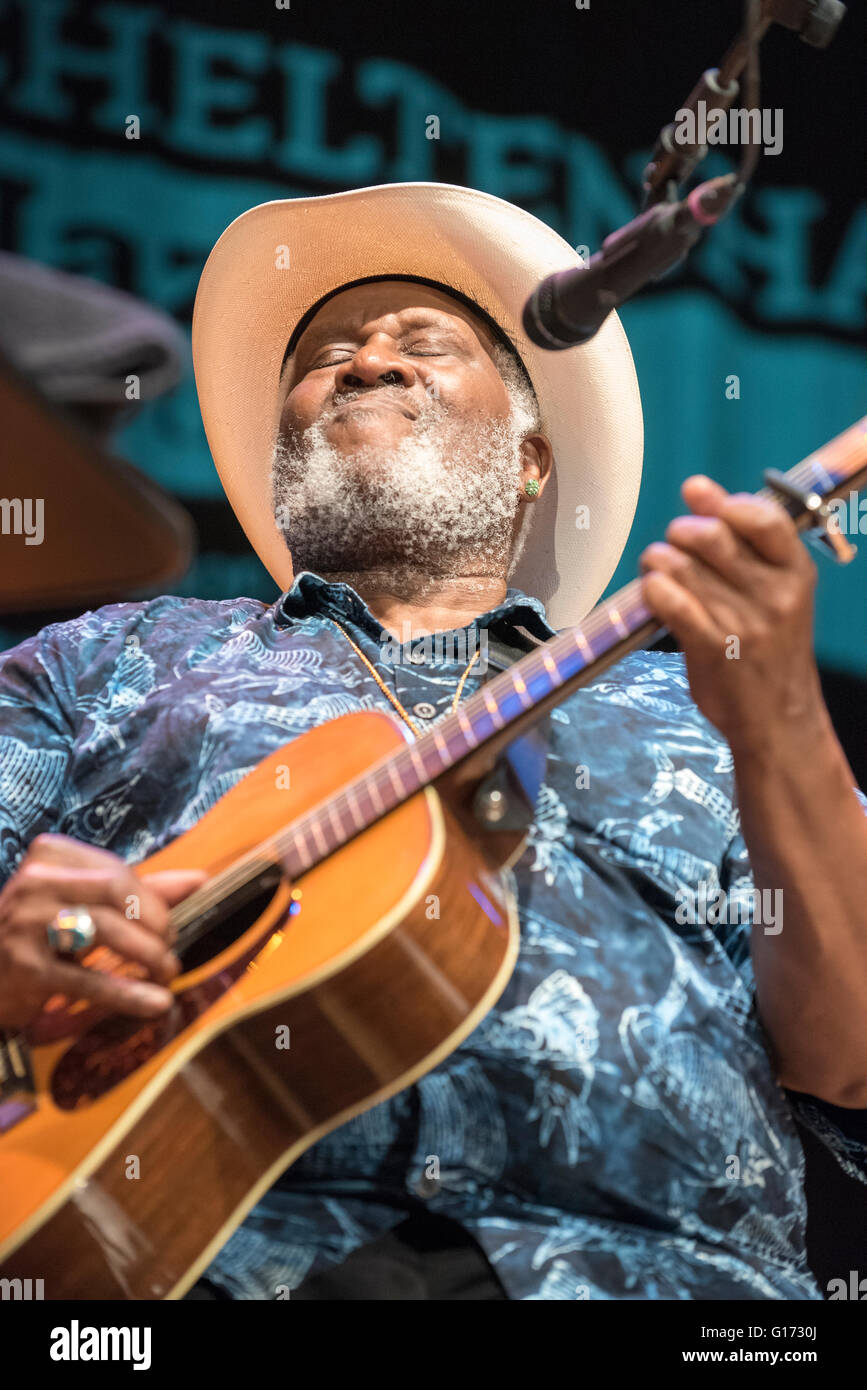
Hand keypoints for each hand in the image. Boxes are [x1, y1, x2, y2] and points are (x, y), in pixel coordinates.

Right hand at [0, 834, 205, 1029]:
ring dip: (149, 955)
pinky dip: (128, 994)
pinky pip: (88, 980)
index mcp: (50, 856)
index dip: (152, 901)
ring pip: (106, 931)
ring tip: (167, 972)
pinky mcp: (26, 969)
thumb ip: (140, 890)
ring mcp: (27, 924)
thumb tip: (200, 880)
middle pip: (115, 893)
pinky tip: (156, 1003)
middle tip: (170, 948)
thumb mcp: (84, 902)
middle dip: (156, 923)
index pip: (118, 872)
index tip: (167, 924)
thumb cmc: (41, 932)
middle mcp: (35, 882)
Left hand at [639, 475, 823, 752]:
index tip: (699, 500)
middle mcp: (774, 595)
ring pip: (681, 567)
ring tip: (658, 570)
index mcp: (796, 572)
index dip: (722, 502)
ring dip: (657, 561)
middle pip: (712, 537)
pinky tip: (653, 593)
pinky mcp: (711, 648)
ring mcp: (744, 623)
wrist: (778, 717)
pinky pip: (669, 602)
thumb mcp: (777, 592)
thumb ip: (743, 541)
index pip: (763, 517)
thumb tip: (698, 486)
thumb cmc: (770, 646)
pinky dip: (652, 590)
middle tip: (673, 545)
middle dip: (680, 532)